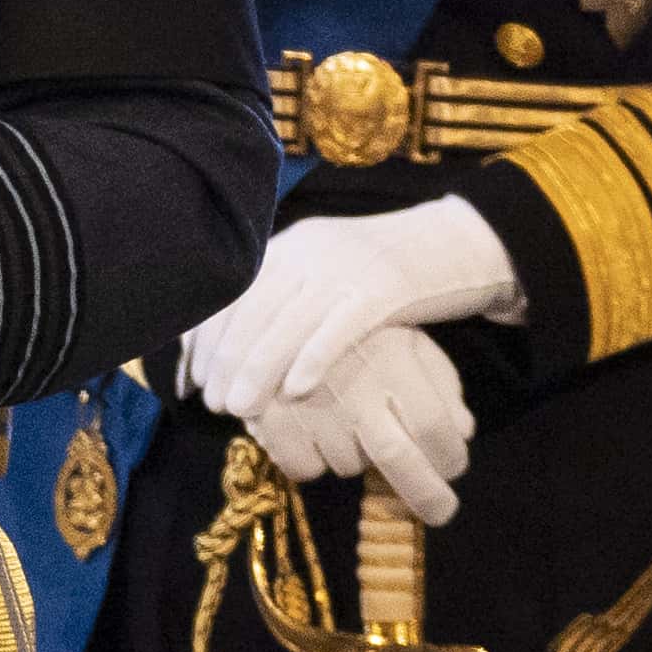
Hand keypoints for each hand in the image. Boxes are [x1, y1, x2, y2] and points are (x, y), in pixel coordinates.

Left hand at [184, 194, 523, 420]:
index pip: (233, 292)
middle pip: (254, 309)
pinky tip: (297, 391)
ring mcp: (347, 267)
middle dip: (227, 361)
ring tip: (241, 409)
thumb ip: (285, 297)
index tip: (194, 378)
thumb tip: (233, 345)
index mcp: (292, 245)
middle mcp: (311, 250)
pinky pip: (340, 327)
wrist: (457, 242)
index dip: (208, 337)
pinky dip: (313, 359)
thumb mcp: (328, 271)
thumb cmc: (386, 272)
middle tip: (215, 405)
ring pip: (289, 322)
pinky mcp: (385, 288)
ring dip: (258, 369)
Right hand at [232, 320, 475, 522]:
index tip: (454, 469)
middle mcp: (354, 386)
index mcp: (393, 360)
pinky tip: (314, 430)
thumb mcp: (407, 343)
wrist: (275, 316)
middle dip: (425, 494)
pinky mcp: (272, 422)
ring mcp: (311, 407)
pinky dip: (314, 461)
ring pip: (350, 466)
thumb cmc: (357, 335)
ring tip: (348, 424)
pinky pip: (305, 469)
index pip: (434, 426)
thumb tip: (464, 431)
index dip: (451, 457)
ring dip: (358, 459)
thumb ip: (441, 384)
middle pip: (397, 457)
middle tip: (441, 513)